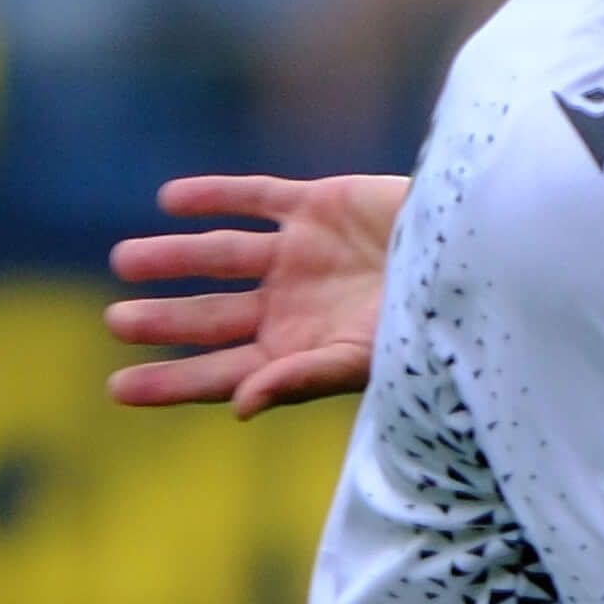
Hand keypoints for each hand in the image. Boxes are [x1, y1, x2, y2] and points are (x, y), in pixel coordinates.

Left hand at [105, 174, 407, 414]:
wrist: (486, 252)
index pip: (222, 372)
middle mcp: (293, 304)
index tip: (117, 388)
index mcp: (301, 349)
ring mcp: (302, 252)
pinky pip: (253, 199)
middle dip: (162, 321)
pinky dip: (212, 197)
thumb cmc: (436, 321)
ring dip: (171, 257)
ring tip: (124, 261)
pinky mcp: (319, 204)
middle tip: (116, 322)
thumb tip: (238, 406)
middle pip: (211, 316)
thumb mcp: (371, 358)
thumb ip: (304, 377)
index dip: (170, 382)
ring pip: (218, 255)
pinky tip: (169, 201)